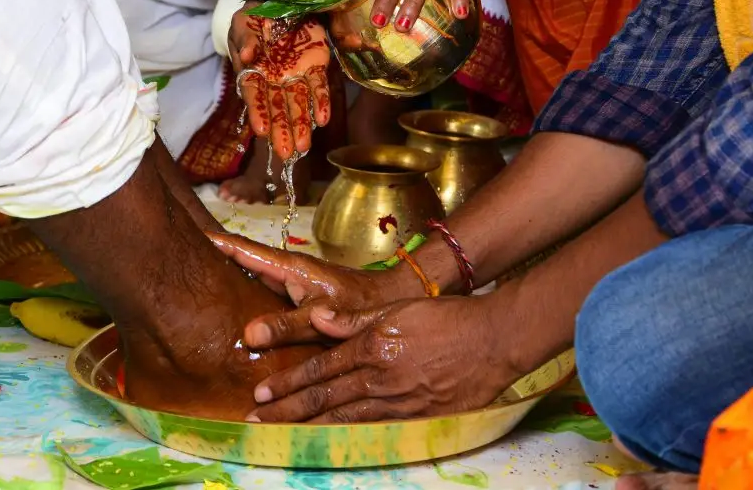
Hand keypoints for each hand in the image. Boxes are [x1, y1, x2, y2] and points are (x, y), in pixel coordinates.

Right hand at [207, 232, 424, 346]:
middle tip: (178, 261)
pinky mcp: (294, 297)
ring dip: (226, 278)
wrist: (387, 303)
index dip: (215, 242)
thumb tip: (249, 334)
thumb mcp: (320, 318)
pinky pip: (261, 293)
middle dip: (212, 259)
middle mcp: (285, 271)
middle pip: (241, 260)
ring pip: (250, 277)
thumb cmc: (358, 305)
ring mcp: (289, 283)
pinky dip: (243, 296)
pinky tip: (228, 309)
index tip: (187, 236)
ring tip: (194, 283)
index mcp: (288, 267)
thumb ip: (287, 326)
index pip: (243, 249)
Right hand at [227, 9, 331, 159]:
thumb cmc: (255, 16)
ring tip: (303, 147)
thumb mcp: (244, 23)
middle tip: (286, 154)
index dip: (259, 113)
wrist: (279, 1)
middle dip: (281, 131)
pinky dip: (321, 102)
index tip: (261, 131)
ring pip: (298, 104)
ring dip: (301, 125)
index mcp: (254, 72)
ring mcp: (296, 75)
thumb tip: (246, 56)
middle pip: (278, 109)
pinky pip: (319, 86)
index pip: (255, 97)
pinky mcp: (315, 66)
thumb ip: (244, 38)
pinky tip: (322, 119)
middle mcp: (274, 80)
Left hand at [245, 296, 522, 422]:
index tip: (262, 392)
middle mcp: (381, 377)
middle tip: (257, 420)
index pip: (320, 368)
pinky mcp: (418, 418)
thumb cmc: (447, 318)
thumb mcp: (397, 309)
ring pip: (345, 418)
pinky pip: (375, 430)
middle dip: (288, 410)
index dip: (289, 382)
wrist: (494, 340)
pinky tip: (331, 443)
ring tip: (283, 436)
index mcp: (372, 346)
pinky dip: (348, 437)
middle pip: (325, 397)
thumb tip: (317, 318)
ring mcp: (399, 401)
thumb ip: (354, 319)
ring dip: (310, 427)